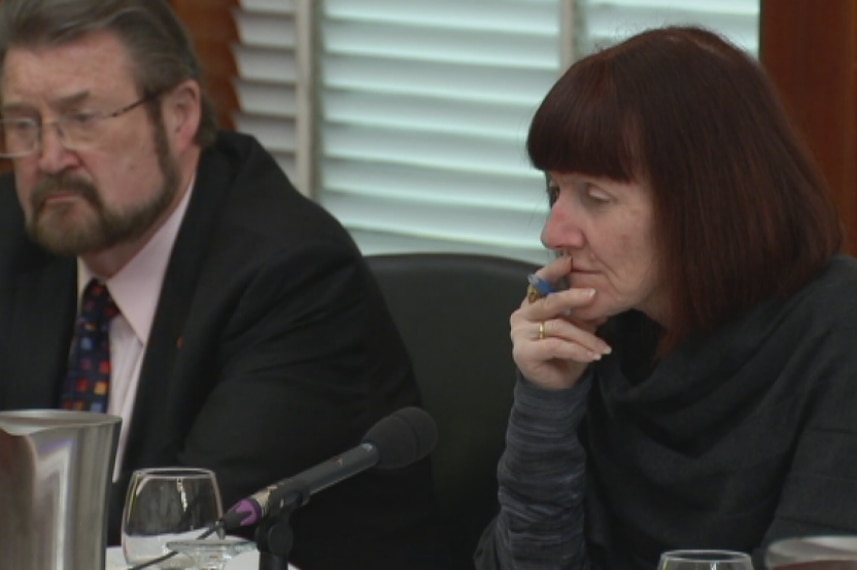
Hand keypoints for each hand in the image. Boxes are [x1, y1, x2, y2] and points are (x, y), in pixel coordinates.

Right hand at [510, 256, 611, 389]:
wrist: (554, 385)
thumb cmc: (563, 354)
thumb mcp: (578, 329)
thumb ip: (584, 315)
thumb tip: (602, 302)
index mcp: (532, 305)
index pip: (540, 283)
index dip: (553, 271)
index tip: (569, 261)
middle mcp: (522, 315)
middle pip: (549, 302)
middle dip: (573, 297)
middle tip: (593, 294)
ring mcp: (520, 333)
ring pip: (559, 327)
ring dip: (585, 337)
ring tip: (602, 347)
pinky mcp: (524, 351)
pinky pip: (556, 345)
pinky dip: (577, 350)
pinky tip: (592, 356)